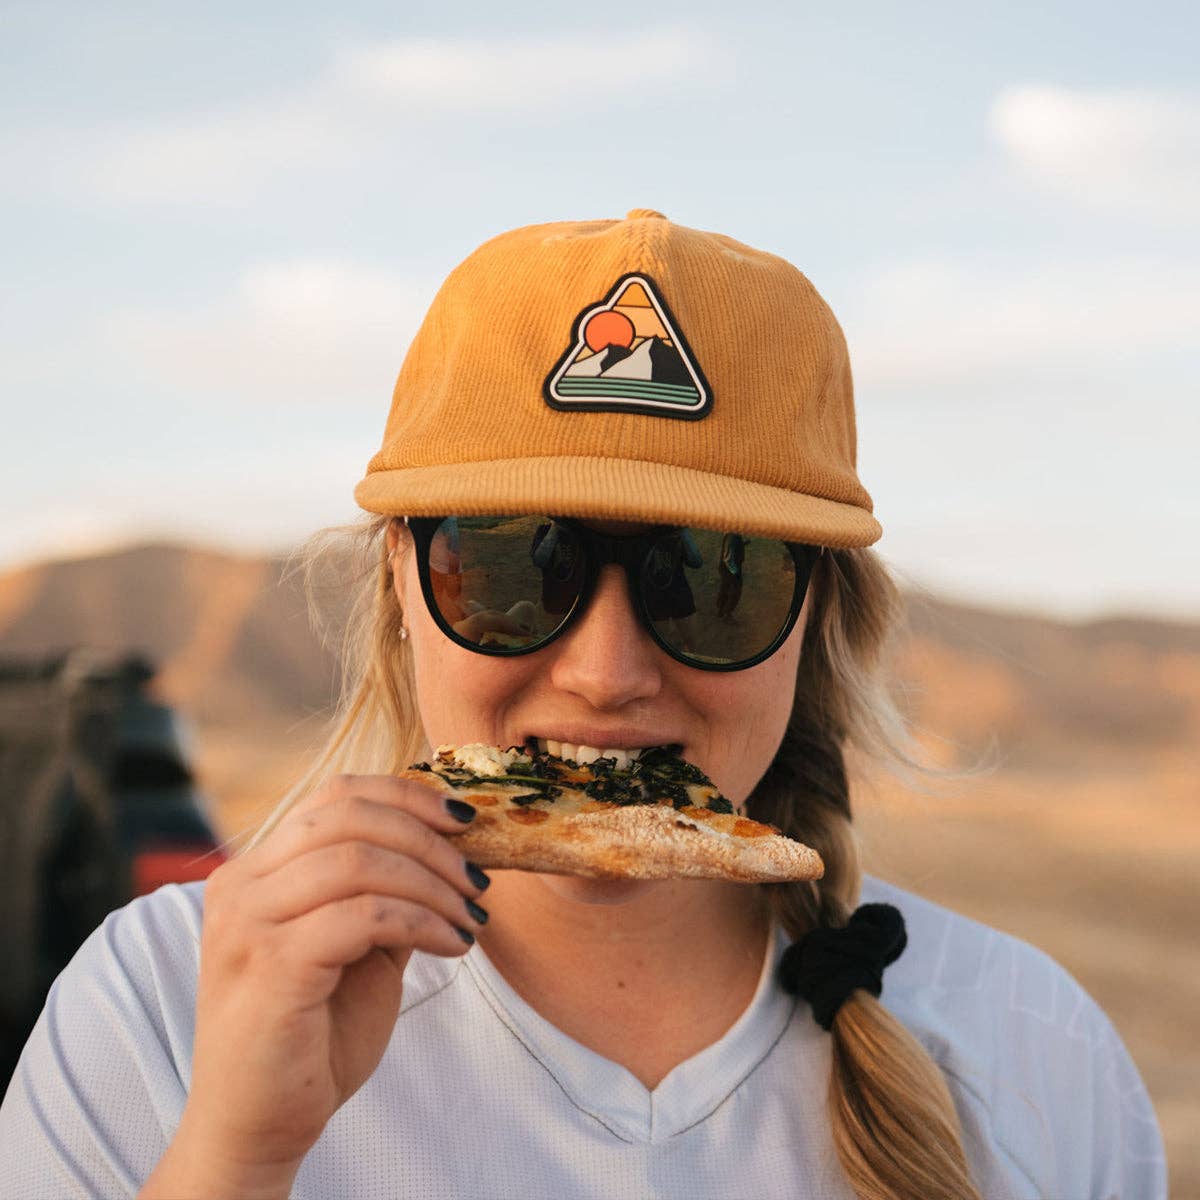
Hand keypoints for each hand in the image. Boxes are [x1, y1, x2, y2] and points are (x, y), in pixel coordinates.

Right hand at [166, 775, 488, 1185]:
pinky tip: (451, 944)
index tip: (465, 818)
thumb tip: (451, 845)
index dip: (408, 796)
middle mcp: (241, 884)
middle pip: (349, 816)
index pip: (338, 795)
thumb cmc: (311, 1035)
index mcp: (255, 869)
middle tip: (478, 876)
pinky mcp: (271, 965)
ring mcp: (248, 922)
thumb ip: (384, 892)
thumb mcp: (356, 946)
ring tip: (471, 917)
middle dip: (429, 839)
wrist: (257, 1127)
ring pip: (360, 861)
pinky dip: (422, 921)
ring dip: (433, 884)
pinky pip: (365, 916)